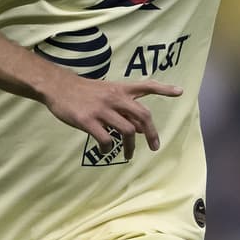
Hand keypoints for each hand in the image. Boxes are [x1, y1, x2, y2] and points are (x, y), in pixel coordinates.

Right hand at [41, 70, 182, 159]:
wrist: (58, 86)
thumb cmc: (83, 91)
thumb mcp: (106, 92)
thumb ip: (123, 107)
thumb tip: (140, 128)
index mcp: (120, 89)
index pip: (146, 86)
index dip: (164, 89)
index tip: (180, 92)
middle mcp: (115, 98)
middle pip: (142, 115)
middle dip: (152, 133)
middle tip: (154, 147)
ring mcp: (102, 109)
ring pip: (127, 130)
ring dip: (130, 146)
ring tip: (128, 154)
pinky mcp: (88, 120)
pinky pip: (105, 139)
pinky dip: (107, 149)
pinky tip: (104, 151)